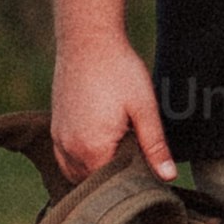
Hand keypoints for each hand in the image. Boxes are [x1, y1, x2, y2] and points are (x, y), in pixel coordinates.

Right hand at [48, 33, 172, 185]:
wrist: (88, 40)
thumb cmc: (119, 71)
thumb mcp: (144, 108)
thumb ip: (155, 146)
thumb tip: (168, 177)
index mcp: (92, 149)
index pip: (113, 183)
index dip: (133, 179)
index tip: (149, 168)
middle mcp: (69, 149)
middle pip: (94, 181)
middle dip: (114, 175)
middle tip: (137, 155)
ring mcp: (59, 139)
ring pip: (77, 172)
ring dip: (96, 169)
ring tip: (119, 150)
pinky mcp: (55, 128)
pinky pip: (66, 159)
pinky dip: (81, 160)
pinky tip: (100, 146)